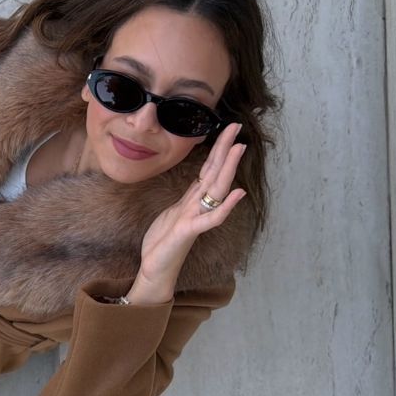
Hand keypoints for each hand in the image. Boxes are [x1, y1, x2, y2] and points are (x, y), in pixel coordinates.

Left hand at [138, 121, 248, 285]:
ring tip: (238, 149)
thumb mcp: (175, 211)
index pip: (209, 169)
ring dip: (228, 169)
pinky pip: (210, 219)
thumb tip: (201, 180)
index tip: (229, 128)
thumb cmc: (165, 240)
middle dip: (226, 149)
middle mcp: (199, 206)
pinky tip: (239, 194)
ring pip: (216, 190)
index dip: (218, 148)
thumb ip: (190, 196)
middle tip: (237, 127)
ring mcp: (196, 218)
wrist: (157, 268)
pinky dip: (225, 207)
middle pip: (215, 173)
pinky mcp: (189, 232)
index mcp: (193, 199)